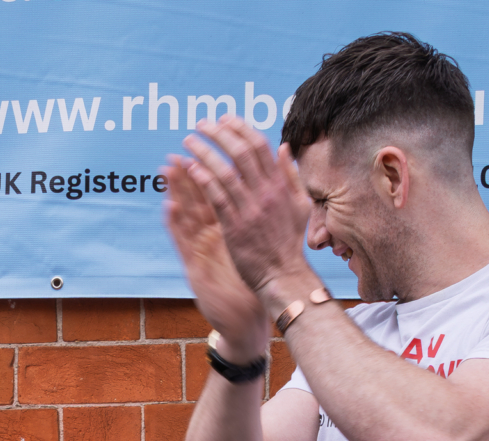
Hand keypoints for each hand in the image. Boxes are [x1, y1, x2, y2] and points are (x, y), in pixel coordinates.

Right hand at [163, 151, 270, 359]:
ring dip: (175, 191)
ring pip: (185, 215)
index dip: (211, 168)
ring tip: (165, 169)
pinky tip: (168, 206)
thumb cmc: (253, 278)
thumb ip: (260, 213)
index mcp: (226, 225)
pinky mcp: (194, 266)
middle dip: (187, 174)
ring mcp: (200, 249)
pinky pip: (183, 241)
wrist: (249, 313)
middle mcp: (210, 235)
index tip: (209, 148)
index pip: (217, 191)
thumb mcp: (256, 242)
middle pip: (196, 198)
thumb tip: (267, 187)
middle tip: (176, 151)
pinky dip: (175, 223)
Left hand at [172, 116, 317, 326]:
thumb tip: (283, 147)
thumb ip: (290, 175)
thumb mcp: (300, 204)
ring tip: (189, 141)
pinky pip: (217, 197)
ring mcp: (250, 209)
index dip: (240, 128)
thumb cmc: (288, 241)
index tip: (224, 118)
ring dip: (205, 152)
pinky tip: (190, 168)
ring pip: (225, 172)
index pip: (260, 146)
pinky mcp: (234, 227)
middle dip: (219, 133)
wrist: (283, 274)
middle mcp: (266, 193)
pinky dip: (203, 180)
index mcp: (281, 184)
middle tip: (201, 123)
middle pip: (240, 152)